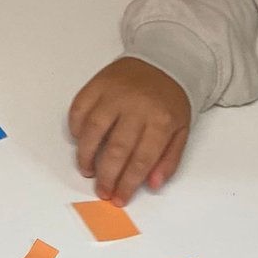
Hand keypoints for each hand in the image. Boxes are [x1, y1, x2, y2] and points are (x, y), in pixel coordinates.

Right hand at [68, 57, 190, 204]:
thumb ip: (169, 160)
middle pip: (116, 150)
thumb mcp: (181, 130)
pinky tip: (80, 141)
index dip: (127, 184)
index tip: (119, 198)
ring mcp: (114, 93)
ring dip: (86, 156)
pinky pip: (79, 109)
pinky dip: (76, 128)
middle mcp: (136, 106)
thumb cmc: (170, 100)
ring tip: (87, 170)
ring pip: (92, 130)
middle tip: (102, 191)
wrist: (164, 59)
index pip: (141, 160)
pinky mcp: (98, 83)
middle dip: (107, 177)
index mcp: (161, 120)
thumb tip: (153, 185)